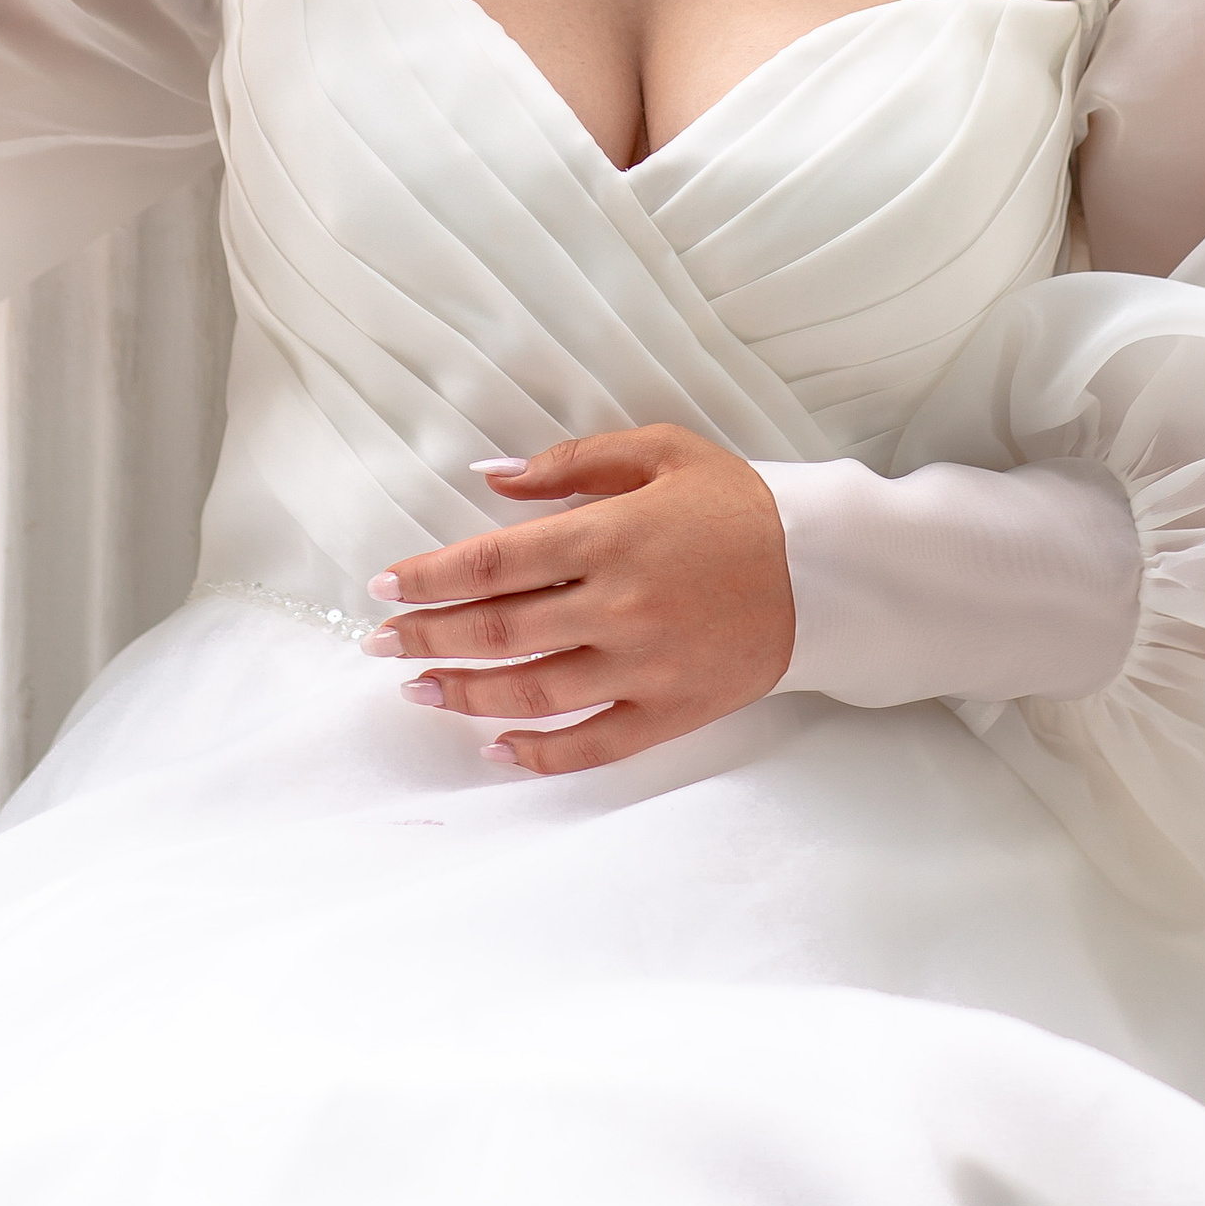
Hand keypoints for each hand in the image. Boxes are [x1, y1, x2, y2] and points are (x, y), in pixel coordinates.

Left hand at [363, 424, 793, 774]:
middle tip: (378, 643)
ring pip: (531, 694)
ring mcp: (643, 668)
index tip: (383, 585)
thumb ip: (571, 464)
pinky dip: (537, 754)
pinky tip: (492, 746)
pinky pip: (591, 745)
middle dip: (426, 637)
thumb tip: (489, 479)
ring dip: (463, 694)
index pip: (493, 563)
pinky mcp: (669, 712)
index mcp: (609, 537)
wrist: (825, 569)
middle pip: (498, 632)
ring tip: (415, 689)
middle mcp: (617, 607)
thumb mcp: (661, 451)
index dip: (429, 577)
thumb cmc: (737, 502)